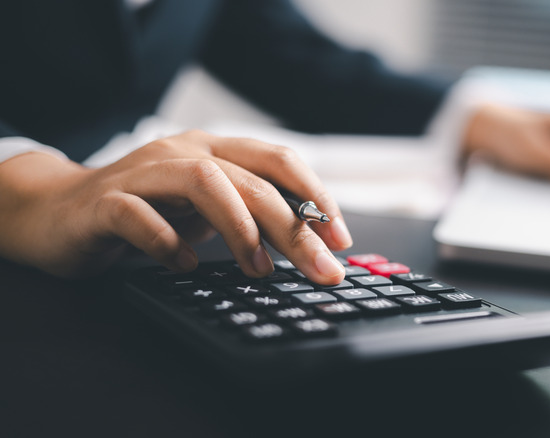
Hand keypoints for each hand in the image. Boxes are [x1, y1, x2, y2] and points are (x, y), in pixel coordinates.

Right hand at [0, 130, 352, 282]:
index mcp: (215, 151)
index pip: (278, 160)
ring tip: (260, 270)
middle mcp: (185, 151)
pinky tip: (187, 265)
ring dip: (241, 229)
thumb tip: (307, 246)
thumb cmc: (145, 212)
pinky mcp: (106, 202)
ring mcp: (144, 172)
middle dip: (294, 228)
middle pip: (252, 179)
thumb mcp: (205, 213)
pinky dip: (169, 243)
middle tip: (320, 270)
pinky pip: (140, 216)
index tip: (340, 239)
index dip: (315, 195)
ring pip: (204, 182)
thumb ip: (247, 219)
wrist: (59, 211)